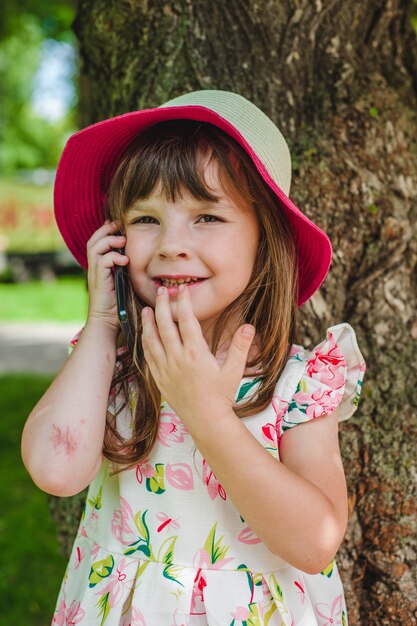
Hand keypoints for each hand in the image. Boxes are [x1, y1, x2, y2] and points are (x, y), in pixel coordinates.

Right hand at [86, 220, 128, 328]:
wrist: (106, 323)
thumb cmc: (118, 306)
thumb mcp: (124, 284)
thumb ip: (127, 271)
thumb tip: (140, 259)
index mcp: (99, 268)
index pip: (97, 243)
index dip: (105, 232)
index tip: (118, 225)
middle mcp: (94, 269)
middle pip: (92, 241)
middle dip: (105, 230)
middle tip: (118, 225)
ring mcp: (95, 274)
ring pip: (94, 248)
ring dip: (109, 241)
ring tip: (122, 241)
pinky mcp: (98, 281)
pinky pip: (102, 262)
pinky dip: (113, 257)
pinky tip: (125, 260)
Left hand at [141, 284, 255, 430]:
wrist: (205, 421)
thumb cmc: (221, 396)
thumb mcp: (234, 371)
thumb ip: (241, 347)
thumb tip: (249, 326)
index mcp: (196, 354)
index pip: (187, 321)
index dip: (184, 303)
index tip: (182, 290)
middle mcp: (178, 358)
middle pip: (166, 325)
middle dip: (163, 305)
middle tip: (161, 291)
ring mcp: (166, 368)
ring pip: (152, 339)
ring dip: (149, 322)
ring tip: (147, 309)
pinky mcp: (159, 378)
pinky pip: (148, 356)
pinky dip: (145, 342)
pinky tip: (145, 334)